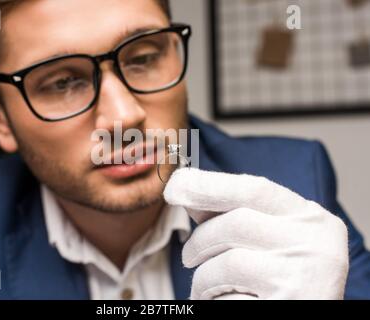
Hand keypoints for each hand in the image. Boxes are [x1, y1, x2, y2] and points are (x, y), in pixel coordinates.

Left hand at [164, 168, 348, 299]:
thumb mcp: (267, 240)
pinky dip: (215, 301)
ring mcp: (304, 277)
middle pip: (235, 223)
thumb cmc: (281, 279)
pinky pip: (228, 299)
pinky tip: (227, 302)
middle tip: (188, 257)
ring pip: (228, 263)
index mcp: (312, 219)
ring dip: (204, 278)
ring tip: (207, 289)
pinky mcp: (285, 304)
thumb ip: (233, 215)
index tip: (175, 186)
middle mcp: (316, 243)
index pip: (255, 188)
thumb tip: (186, 189)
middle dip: (200, 240)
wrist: (303, 315)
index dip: (209, 184)